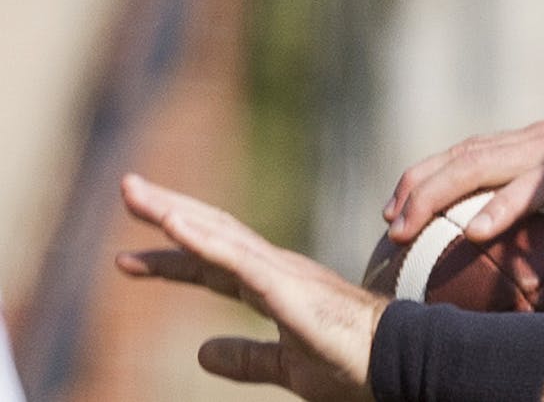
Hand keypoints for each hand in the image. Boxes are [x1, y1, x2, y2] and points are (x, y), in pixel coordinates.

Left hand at [116, 174, 383, 401]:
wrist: (402, 363)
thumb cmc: (357, 364)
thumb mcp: (288, 367)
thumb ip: (246, 359)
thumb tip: (201, 354)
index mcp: (276, 287)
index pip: (214, 266)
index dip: (171, 260)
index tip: (127, 258)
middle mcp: (277, 270)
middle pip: (213, 234)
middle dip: (167, 211)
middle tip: (127, 189)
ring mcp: (283, 275)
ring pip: (220, 235)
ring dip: (174, 212)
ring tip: (135, 193)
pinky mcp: (288, 288)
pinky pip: (237, 260)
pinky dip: (203, 240)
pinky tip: (173, 225)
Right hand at [380, 108, 543, 294]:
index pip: (540, 180)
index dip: (506, 205)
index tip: (473, 235)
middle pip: (483, 157)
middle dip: (433, 192)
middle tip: (397, 236)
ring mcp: (543, 133)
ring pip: (469, 149)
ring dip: (425, 179)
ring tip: (391, 221)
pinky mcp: (536, 134)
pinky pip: (477, 149)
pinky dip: (441, 171)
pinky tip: (417, 203)